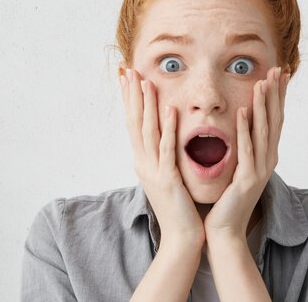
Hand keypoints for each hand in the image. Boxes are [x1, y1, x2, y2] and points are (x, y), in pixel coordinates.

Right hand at [119, 68, 204, 249]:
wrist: (182, 237)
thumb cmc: (178, 206)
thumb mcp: (165, 176)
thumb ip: (162, 156)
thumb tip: (161, 137)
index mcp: (143, 161)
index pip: (133, 124)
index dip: (129, 100)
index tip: (126, 77)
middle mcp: (143, 163)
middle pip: (134, 122)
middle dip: (131, 95)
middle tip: (128, 70)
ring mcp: (153, 171)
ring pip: (147, 131)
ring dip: (146, 105)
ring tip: (145, 81)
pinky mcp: (168, 179)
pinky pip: (167, 148)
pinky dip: (167, 127)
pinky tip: (169, 108)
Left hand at [203, 66, 289, 241]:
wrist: (225, 230)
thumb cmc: (228, 198)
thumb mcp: (239, 167)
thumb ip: (243, 146)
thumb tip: (242, 124)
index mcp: (265, 156)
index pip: (274, 119)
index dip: (278, 96)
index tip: (279, 73)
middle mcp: (267, 160)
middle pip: (274, 120)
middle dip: (276, 94)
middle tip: (277, 69)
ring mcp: (259, 169)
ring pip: (263, 130)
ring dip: (263, 105)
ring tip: (262, 82)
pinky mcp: (246, 179)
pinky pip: (247, 148)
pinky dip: (246, 129)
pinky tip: (244, 111)